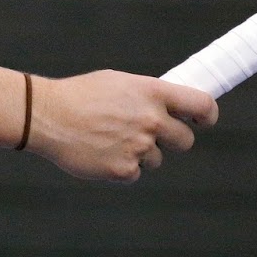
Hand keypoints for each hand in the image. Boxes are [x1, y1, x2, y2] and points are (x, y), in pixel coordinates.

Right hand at [24, 70, 217, 182]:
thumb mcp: (120, 83)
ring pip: (157, 158)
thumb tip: (169, 106)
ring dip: (141, 153)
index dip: (207, 115)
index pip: (202, 105)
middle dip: (172, 138)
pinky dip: (122, 166)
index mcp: (152, 92)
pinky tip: (102, 152)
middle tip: (150, 133)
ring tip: (111, 139)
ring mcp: (139, 147)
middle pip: (185, 140)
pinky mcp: (124, 170)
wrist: (48, 116)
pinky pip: (135, 173)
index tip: (203, 120)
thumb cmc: (82, 95)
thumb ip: (147, 95)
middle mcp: (151, 120)